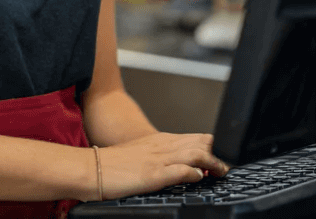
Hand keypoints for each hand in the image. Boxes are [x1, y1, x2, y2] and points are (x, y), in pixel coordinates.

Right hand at [92, 133, 228, 200]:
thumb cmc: (112, 165)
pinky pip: (179, 171)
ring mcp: (157, 160)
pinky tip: (199, 177)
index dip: (209, 146)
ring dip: (211, 162)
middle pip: (197, 142)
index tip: (218, 156)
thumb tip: (179, 167)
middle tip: (224, 164)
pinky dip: (192, 173)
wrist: (91, 168)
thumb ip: (159, 157)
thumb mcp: (139, 155)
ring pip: (193, 154)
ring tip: (221, 170)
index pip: (191, 138)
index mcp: (158, 141)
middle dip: (214, 152)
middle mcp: (160, 147)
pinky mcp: (152, 175)